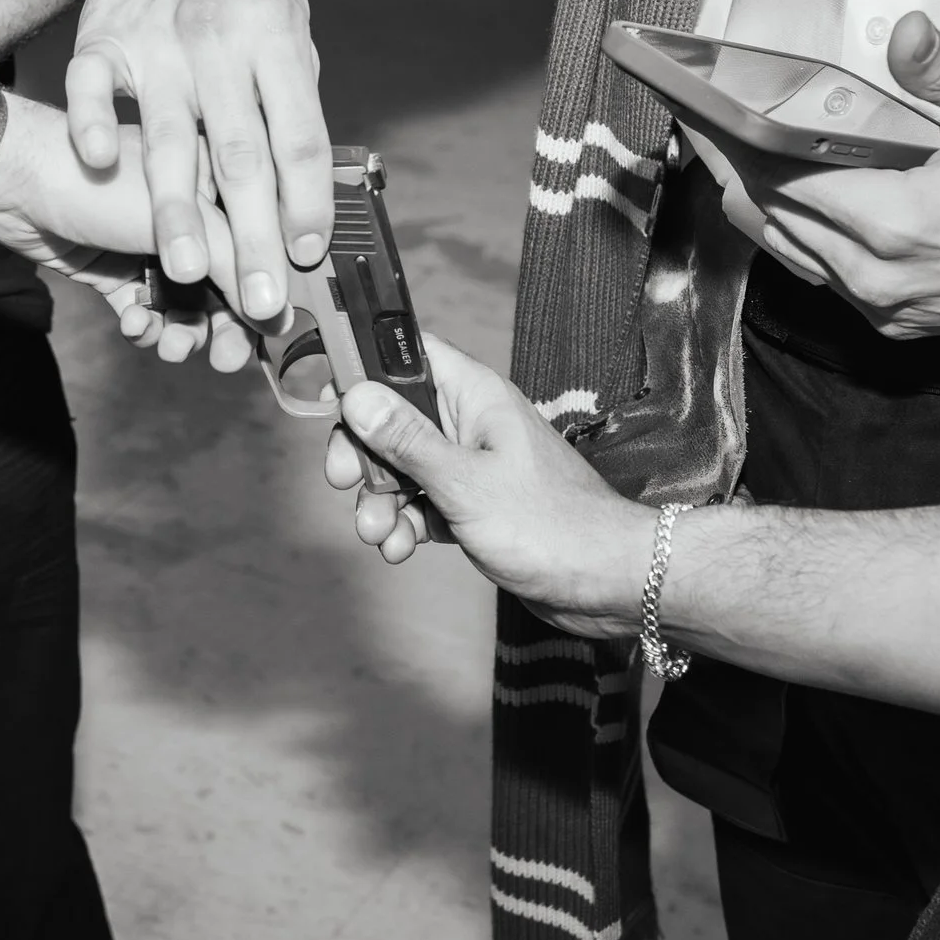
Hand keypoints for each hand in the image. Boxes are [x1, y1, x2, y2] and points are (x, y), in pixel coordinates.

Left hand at [0, 92, 240, 356]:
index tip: (266, 330)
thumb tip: (278, 314)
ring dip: (182, 330)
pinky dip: (144, 323)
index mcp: (216, 182)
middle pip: (224, 281)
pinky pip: (145, 307)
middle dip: (224, 324)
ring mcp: (150, 242)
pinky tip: (133, 325)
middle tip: (223, 359)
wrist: (16, 182)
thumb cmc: (101, 181)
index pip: (258, 244)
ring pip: (183, 302)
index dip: (265, 290)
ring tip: (169, 345)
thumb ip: (236, 264)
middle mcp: (189, 213)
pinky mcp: (115, 267)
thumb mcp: (186, 221)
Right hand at [66, 0, 329, 327]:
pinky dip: (94, 122)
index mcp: (276, 42)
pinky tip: (99, 163)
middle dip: (253, 236)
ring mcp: (156, 41)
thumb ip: (293, 104)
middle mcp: (219, 42)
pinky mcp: (102, 39)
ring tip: (185, 272)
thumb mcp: (289, 30)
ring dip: (175, 210)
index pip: (299, 136)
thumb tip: (311, 199)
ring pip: (168, 136)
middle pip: (241, 154)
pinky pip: (92, 85)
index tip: (307, 256)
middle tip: (261, 301)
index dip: (307, 201)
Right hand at [328, 333, 646, 636]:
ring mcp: (471, 464)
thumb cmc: (554, 526)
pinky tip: (401, 547)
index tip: (331, 402)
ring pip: (402, 468)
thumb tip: (357, 396)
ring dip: (380, 500)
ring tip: (379, 534)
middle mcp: (470, 423)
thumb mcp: (465, 483)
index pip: (406, 356)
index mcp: (475, 396)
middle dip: (363, 455)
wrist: (608, 582)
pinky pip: (421, 502)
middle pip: (391, 418)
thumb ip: (407, 439)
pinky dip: (405, 523)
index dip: (364, 370)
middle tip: (345, 482)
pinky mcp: (473, 503)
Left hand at [736, 13, 939, 338]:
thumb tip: (905, 30)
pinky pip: (826, 281)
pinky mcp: (898, 323)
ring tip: (736, 165)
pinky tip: (798, 209)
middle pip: (773, 219)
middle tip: (707, 133)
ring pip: (792, 254)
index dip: (733, 147)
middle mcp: (875, 276)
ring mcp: (885, 307)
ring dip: (764, 211)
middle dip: (735, 173)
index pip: (779, 181)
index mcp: (892, 223)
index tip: (703, 117)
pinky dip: (802, 243)